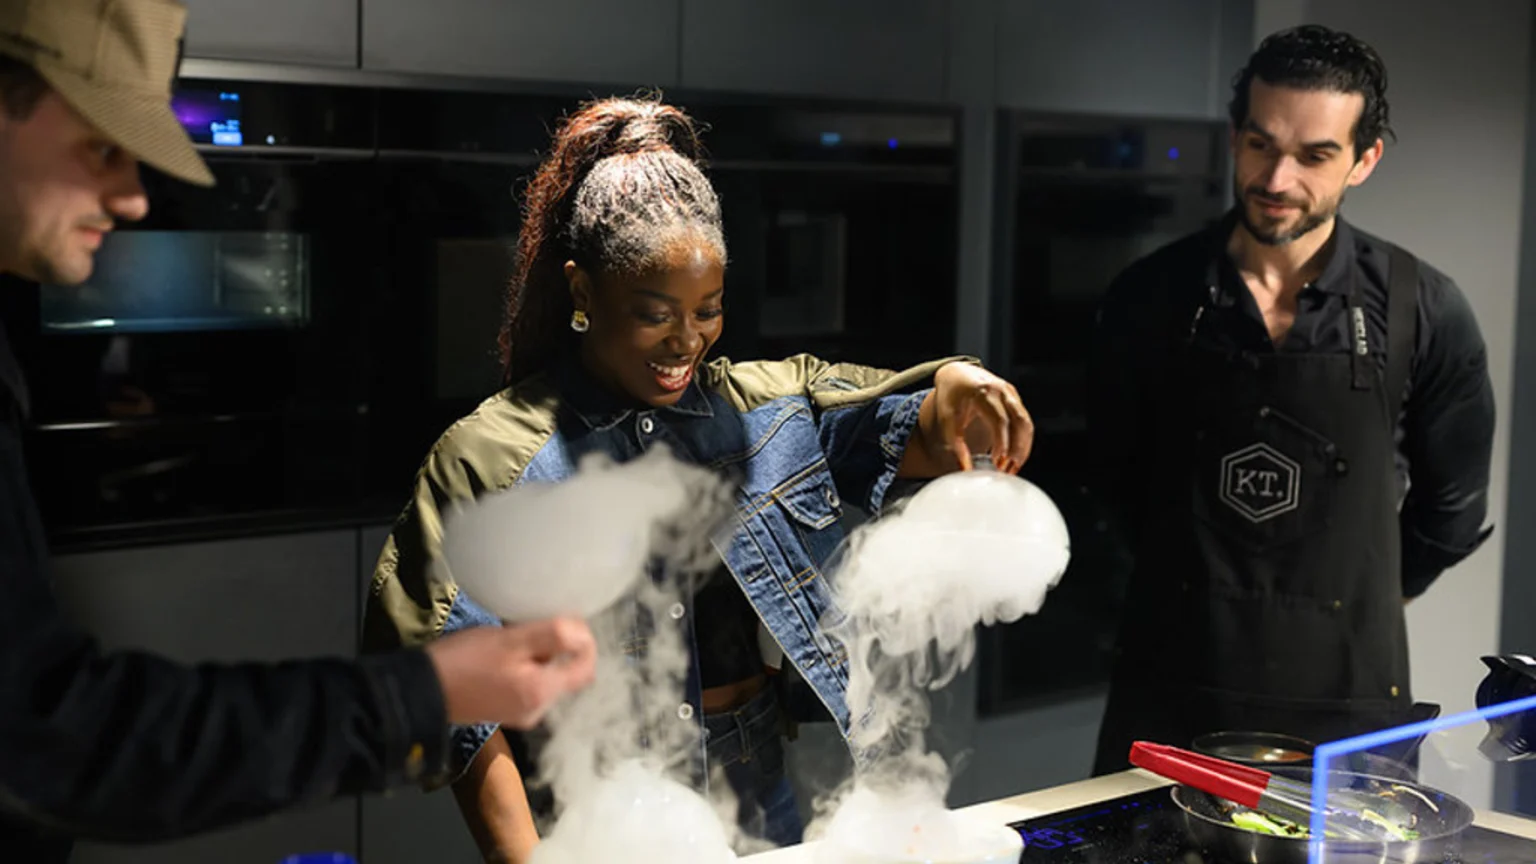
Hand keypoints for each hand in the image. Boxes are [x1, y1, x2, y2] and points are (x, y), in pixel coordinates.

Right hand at [426, 617, 596, 729]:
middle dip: (559, 649)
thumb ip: (554, 636)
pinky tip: (505, 655)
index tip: (565, 622)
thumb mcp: (512, 640)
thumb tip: (585, 634)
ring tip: (516, 639)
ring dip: (541, 656)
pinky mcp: (505, 710)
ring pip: (548, 678)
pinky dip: (526, 668)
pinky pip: (530, 685)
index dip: (584, 642)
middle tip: (535, 627)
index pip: (587, 668)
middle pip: (568, 674)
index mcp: (544, 694)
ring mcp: (521, 714)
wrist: (420, 690)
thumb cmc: (466, 660)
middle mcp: (539, 710)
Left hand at [932, 362, 1033, 473]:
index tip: (998, 461)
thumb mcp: (947, 419)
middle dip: (1017, 449)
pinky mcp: (1016, 399)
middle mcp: (1001, 390)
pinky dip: (1023, 441)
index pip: (999, 420)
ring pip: (1026, 423)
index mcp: (983, 392)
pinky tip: (1015, 457)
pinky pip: (1025, 422)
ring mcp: (1011, 394)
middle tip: (1008, 470)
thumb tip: (965, 467)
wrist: (957, 374)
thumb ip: (956, 444)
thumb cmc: (951, 396)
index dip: (1002, 442)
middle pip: (1019, 421)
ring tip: (1012, 468)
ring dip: (1023, 448)